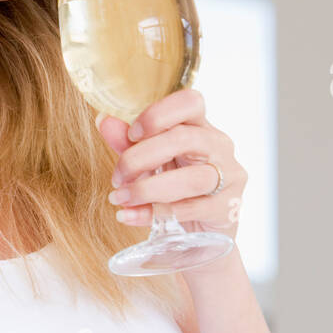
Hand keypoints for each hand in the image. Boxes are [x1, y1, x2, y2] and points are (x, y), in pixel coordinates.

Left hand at [97, 88, 246, 240]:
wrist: (202, 231)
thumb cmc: (176, 187)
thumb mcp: (149, 162)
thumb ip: (128, 142)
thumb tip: (104, 120)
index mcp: (200, 126)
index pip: (190, 102)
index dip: (158, 114)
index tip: (131, 134)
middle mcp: (219, 145)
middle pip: (184, 139)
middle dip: (140, 158)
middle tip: (117, 177)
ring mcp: (229, 176)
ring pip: (191, 179)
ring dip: (147, 189)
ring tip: (120, 198)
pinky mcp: (228, 207)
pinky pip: (191, 209)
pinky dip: (155, 213)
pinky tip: (131, 215)